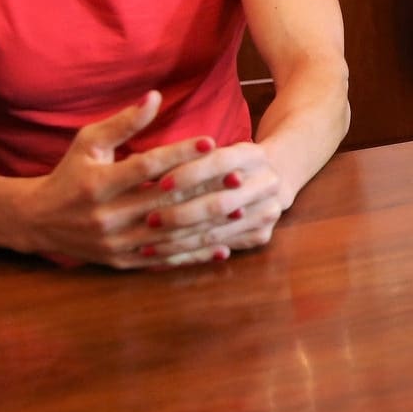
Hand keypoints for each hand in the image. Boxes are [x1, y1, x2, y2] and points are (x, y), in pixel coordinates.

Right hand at [15, 92, 232, 269]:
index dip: (178, 153)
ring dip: (206, 226)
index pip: (145, 167)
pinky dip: (193, 255)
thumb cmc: (69, 173)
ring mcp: (114, 243)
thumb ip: (123, 122)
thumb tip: (156, 96)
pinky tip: (222, 248)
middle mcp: (106, 216)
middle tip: (237, 177)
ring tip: (239, 212)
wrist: (37, 220)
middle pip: (163, 203)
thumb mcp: (88, 142)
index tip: (211, 141)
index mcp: (97, 183)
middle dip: (202, 191)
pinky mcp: (122, 262)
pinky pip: (163, 260)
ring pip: (169, 236)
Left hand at [141, 141, 289, 258]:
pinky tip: (161, 260)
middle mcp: (268, 183)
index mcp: (254, 155)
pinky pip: (218, 248)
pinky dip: (187, 256)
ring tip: (146, 247)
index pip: (220, 162)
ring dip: (178, 242)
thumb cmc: (222, 163)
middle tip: (150, 221)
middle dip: (182, 214)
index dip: (190, 173)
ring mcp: (268, 212)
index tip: (160, 184)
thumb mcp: (209, 152)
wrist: (264, 179)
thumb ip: (184, 158)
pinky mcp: (261, 236)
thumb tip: (143, 168)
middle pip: (220, 203)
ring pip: (217, 232)